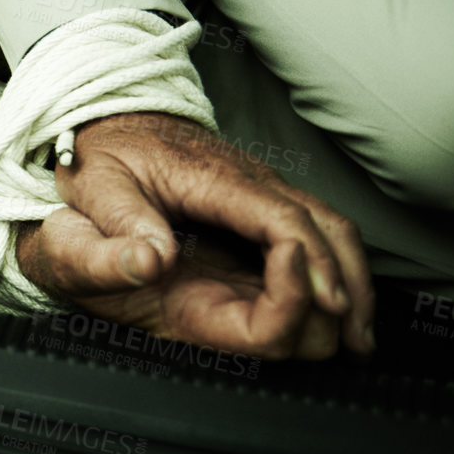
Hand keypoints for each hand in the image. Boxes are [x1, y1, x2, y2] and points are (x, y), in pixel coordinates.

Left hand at [14, 112, 374, 358]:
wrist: (111, 119)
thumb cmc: (103, 155)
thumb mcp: (94, 186)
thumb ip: (120, 225)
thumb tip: (153, 261)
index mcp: (213, 178)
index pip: (281, 220)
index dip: (310, 264)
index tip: (328, 304)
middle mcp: (251, 180)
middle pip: (324, 224)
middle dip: (347, 279)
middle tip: (355, 335)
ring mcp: (261, 188)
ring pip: (330, 226)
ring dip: (352, 276)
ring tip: (360, 332)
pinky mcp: (260, 198)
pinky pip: (313, 229)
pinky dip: (335, 263)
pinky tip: (338, 299)